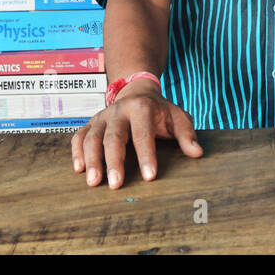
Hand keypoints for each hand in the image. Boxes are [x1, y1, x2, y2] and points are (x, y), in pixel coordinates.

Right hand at [70, 83, 202, 187]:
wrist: (136, 90)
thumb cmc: (159, 110)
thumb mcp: (177, 116)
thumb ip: (186, 134)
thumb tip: (197, 153)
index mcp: (142, 108)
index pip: (143, 134)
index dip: (146, 155)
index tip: (149, 176)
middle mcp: (119, 111)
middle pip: (114, 137)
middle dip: (114, 161)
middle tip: (115, 184)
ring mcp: (102, 116)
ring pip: (93, 137)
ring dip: (92, 160)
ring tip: (93, 182)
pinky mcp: (91, 123)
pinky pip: (79, 136)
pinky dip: (77, 152)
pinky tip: (79, 169)